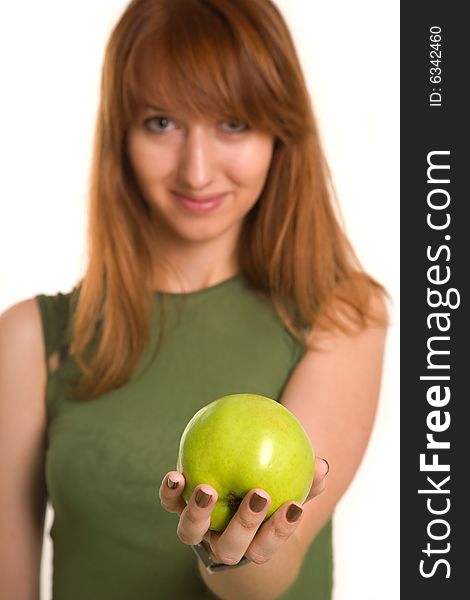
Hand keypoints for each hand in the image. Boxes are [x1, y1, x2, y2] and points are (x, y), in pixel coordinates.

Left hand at [158, 457, 328, 565]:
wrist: (228, 501)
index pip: (266, 546)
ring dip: (198, 513)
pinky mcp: (177, 509)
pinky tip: (176, 473)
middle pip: (231, 547)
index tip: (294, 506)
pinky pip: (170, 503)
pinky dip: (170, 491)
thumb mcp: (288, 489)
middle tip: (259, 494)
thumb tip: (324, 465)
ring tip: (208, 490)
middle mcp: (221, 542)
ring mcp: (197, 529)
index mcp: (250, 543)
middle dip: (245, 524)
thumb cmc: (267, 495)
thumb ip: (306, 481)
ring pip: (191, 533)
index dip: (280, 530)